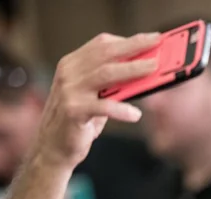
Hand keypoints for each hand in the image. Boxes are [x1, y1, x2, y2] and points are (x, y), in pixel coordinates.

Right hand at [35, 32, 159, 170]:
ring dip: (133, 69)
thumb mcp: (95, 97)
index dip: (128, 40)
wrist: (52, 148)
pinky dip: (121, 110)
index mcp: (72, 64)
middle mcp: (69, 73)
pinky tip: (136, 114)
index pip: (101, 44)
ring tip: (154, 70)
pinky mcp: (73, 111)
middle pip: (106, 54)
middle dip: (134, 47)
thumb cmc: (79, 121)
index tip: (151, 39)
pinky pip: (102, 107)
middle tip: (158, 44)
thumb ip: (113, 84)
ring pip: (106, 74)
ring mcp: (69, 91)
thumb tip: (145, 74)